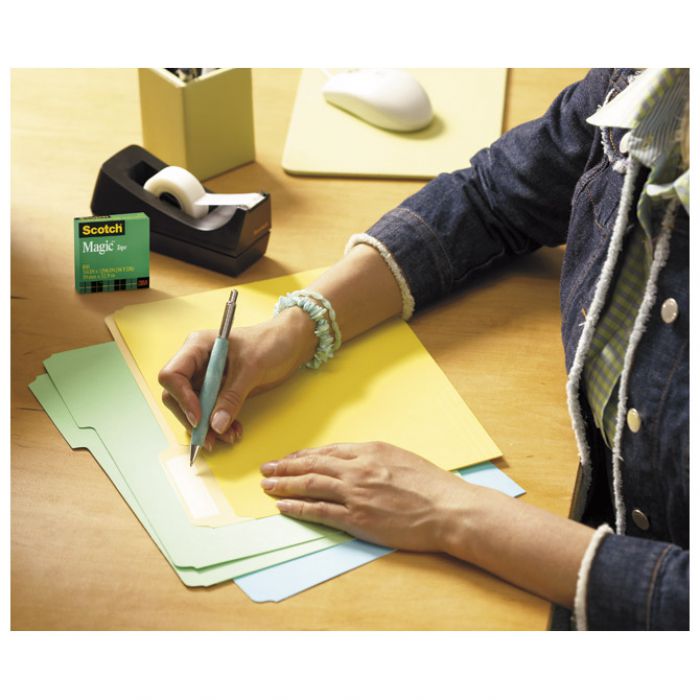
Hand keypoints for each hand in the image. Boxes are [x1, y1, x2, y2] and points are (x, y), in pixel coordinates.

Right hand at [158, 308, 315, 448]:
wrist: (291, 343)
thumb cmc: (271, 343)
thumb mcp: (252, 369)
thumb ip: (232, 397)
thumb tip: (216, 425)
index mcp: (197, 347)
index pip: (172, 375)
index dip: (181, 398)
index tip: (200, 417)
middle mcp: (196, 363)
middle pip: (176, 396)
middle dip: (192, 419)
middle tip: (211, 438)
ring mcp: (206, 378)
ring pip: (193, 409)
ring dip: (207, 427)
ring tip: (230, 436)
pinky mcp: (218, 391)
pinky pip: (210, 413)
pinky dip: (219, 425)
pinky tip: (234, 430)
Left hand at [260, 441, 476, 551]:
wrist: (448, 509)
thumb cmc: (431, 485)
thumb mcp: (401, 458)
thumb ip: (374, 458)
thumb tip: (355, 460)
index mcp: (370, 450)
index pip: (327, 451)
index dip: (304, 456)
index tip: (289, 459)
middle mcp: (359, 468)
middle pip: (313, 464)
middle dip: (286, 467)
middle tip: (266, 469)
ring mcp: (356, 493)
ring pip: (310, 484)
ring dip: (285, 485)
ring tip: (267, 486)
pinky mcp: (357, 517)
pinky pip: (319, 511)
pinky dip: (298, 508)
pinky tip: (283, 507)